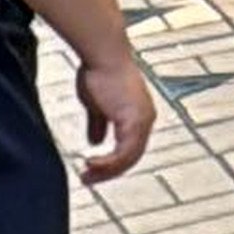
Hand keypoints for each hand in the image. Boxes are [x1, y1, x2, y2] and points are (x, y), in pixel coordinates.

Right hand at [75, 49, 155, 183]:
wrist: (103, 54)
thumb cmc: (99, 72)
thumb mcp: (97, 104)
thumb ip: (99, 123)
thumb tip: (95, 142)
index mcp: (140, 115)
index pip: (130, 148)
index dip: (113, 162)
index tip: (93, 168)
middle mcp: (146, 119)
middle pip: (131, 157)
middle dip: (109, 172)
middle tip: (88, 179)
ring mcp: (143, 121)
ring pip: (128, 159)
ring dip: (106, 171)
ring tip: (86, 176)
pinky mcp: (134, 121)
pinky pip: (123, 153)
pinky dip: (108, 163)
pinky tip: (91, 164)